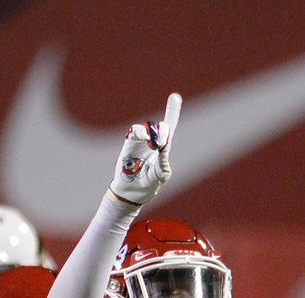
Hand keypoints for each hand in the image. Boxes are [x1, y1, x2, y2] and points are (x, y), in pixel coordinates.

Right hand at [109, 92, 181, 206]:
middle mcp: (151, 142)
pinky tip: (144, 138)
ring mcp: (140, 143)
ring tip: (153, 144)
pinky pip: (134, 132)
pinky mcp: (129, 145)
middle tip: (162, 143)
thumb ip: (162, 162)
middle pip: (160, 127)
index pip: (168, 129)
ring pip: (148, 127)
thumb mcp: (160, 176)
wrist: (131, 193)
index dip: (172, 114)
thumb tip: (163, 145)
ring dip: (153, 133)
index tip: (175, 97)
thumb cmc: (148, 184)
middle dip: (164, 131)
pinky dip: (140, 132)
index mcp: (162, 149)